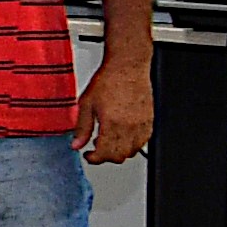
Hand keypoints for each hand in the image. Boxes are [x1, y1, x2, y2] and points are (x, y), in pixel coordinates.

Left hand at [77, 51, 150, 166]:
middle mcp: (130, 126)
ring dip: (119, 151)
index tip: (88, 155)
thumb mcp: (86, 104)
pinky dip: (133, 144)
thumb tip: (76, 144)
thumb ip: (82, 128)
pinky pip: (144, 141)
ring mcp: (142, 124)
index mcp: (113, 123)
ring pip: (133, 151)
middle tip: (95, 148)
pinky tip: (122, 135)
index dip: (94, 159)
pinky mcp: (150, 120)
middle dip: (105, 157)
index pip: (105, 154)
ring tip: (108, 140)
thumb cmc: (109, 80)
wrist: (128, 67)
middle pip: (120, 156)